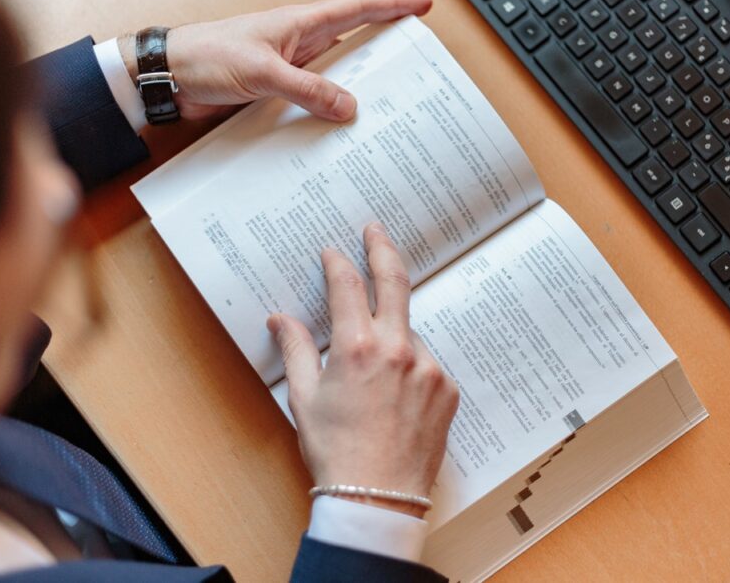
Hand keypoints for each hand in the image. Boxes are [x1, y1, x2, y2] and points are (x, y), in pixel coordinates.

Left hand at [122, 0, 431, 122]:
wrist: (166, 77)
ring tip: (386, 109)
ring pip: (333, 78)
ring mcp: (287, 70)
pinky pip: (311, 102)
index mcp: (299, 25)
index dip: (391, 7)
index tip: (421, 7)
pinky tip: (337, 131)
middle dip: (384, 53)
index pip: (357, 10)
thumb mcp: (262, 72)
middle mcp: (298, 45)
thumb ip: (306, 89)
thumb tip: (348, 107)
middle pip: (352, 45)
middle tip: (415, 67)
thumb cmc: (204, 56)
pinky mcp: (273, 94)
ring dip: (354, 91)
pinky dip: (326, 114)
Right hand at [266, 223, 458, 517]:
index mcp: (357, 347)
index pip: (347, 285)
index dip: (338, 262)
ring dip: (391, 338)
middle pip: (394, 281)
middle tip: (374, 230)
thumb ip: (296, 350)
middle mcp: (398, 349)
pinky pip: (426, 363)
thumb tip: (281, 319)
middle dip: (381, 249)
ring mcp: (428, 368)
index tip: (333, 252)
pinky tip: (395, 400)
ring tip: (374, 382)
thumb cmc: (335, 452)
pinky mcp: (447, 388)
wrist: (378, 499)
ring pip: (408, 332)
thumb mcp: (304, 399)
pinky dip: (410, 368)